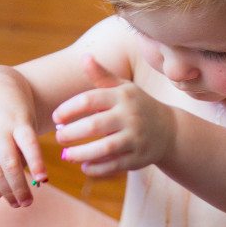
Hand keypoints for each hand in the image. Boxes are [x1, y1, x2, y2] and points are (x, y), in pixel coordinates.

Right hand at [0, 65, 46, 205]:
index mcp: (18, 121)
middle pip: (9, 164)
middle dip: (20, 187)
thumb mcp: (27, 123)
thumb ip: (28, 150)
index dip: (36, 162)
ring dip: (6, 191)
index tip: (44, 180)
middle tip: (28, 203)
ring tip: (16, 204)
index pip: (29, 144)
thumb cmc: (16, 114)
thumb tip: (33, 183)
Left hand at [51, 55, 174, 176]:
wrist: (169, 130)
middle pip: (94, 126)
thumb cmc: (137, 106)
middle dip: (71, 133)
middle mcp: (130, 116)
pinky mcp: (139, 158)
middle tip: (58, 138)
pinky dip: (97, 169)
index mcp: (122, 96)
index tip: (56, 118)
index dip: (68, 109)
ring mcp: (136, 138)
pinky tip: (84, 167)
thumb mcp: (123, 88)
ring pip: (104, 148)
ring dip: (81, 154)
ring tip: (66, 155)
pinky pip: (114, 165)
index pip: (89, 100)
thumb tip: (84, 57)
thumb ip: (102, 75)